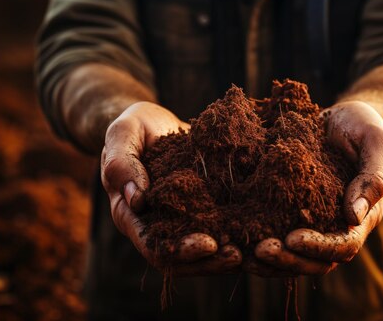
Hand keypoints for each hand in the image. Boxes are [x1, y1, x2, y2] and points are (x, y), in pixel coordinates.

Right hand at [101, 101, 241, 274]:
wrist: (154, 121)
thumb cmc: (133, 126)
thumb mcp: (122, 134)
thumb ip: (122, 163)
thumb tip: (138, 199)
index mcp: (131, 215)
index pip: (154, 246)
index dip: (180, 251)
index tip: (208, 245)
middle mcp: (157, 225)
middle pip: (182, 258)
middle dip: (210, 261)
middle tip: (237, 255)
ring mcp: (182, 219)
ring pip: (203, 250)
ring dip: (225, 255)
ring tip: (252, 251)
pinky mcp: (204, 209)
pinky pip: (220, 227)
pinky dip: (238, 232)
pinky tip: (260, 229)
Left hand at [252, 100, 382, 274]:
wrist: (341, 116)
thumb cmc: (363, 126)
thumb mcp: (376, 142)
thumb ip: (372, 177)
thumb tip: (355, 216)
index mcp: (363, 216)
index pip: (344, 245)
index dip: (319, 247)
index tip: (293, 238)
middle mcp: (336, 225)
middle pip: (315, 261)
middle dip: (288, 260)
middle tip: (259, 250)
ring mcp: (312, 221)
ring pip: (292, 255)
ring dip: (269, 260)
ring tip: (243, 254)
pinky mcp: (289, 211)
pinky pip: (274, 232)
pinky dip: (256, 239)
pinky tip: (233, 236)